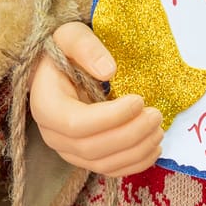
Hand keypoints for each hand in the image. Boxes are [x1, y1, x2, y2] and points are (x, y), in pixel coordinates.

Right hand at [29, 23, 163, 177]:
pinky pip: (110, 170)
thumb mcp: (70, 36)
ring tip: (159, 129)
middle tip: (156, 115)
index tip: (138, 100)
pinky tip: (154, 147)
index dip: (111, 118)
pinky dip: (135, 163)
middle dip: (130, 135)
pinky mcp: (84, 158)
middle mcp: (52, 135)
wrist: (56, 69)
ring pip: (103, 163)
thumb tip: (108, 70)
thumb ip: (86, 48)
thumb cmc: (64, 51)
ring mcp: (68, 151)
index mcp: (46, 106)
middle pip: (92, 148)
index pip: (76, 124)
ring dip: (136, 151)